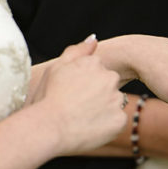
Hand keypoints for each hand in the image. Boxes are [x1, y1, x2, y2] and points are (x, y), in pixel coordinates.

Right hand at [32, 38, 126, 154]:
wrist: (48, 127)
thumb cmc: (48, 98)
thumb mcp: (56, 68)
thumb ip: (76, 51)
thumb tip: (94, 39)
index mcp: (94, 63)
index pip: (97, 72)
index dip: (84, 85)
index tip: (72, 94)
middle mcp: (109, 78)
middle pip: (109, 87)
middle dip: (98, 96)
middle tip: (77, 107)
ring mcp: (116, 99)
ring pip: (114, 104)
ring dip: (104, 111)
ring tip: (82, 119)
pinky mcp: (120, 120)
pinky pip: (117, 122)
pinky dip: (107, 127)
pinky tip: (90, 129)